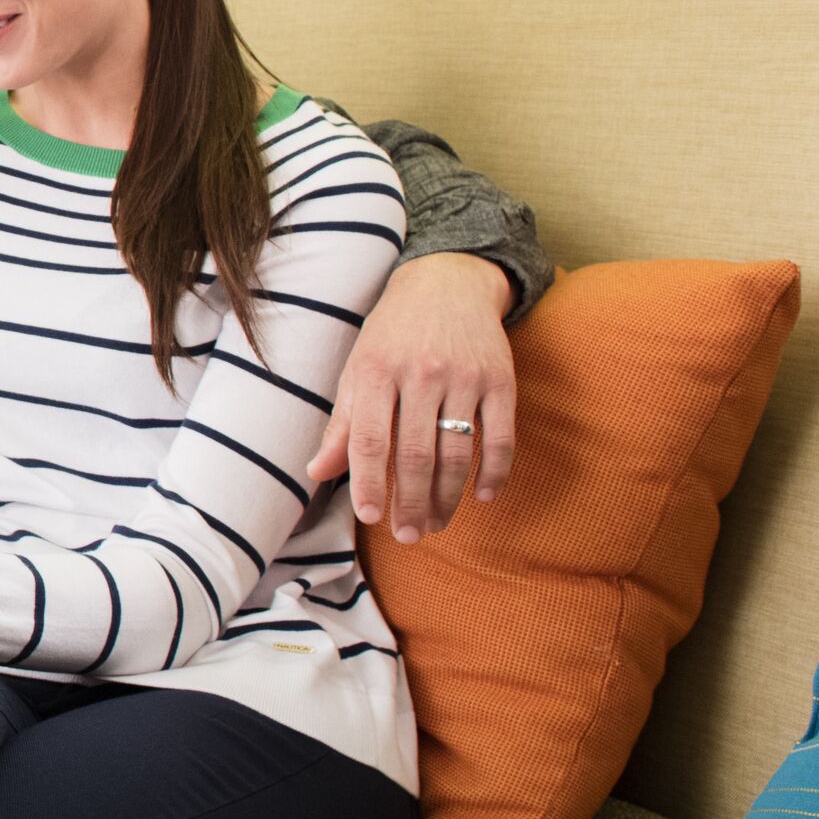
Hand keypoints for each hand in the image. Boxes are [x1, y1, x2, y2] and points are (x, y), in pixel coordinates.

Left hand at [309, 251, 517, 545]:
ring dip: (448, 497)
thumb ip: (343, 423)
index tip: (368, 517)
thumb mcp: (358, 368)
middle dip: (411, 502)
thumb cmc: (393, 334)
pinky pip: (501, 436)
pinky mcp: (501, 379)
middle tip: (408, 535)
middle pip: (416, 453)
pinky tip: (483, 496)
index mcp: (376, 370)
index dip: (369, 482)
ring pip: (458, 451)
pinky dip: (494, 472)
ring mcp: (465, 376)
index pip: (370, 438)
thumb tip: (316, 473)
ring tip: (436, 523)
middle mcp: (420, 373)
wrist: (448, 283)